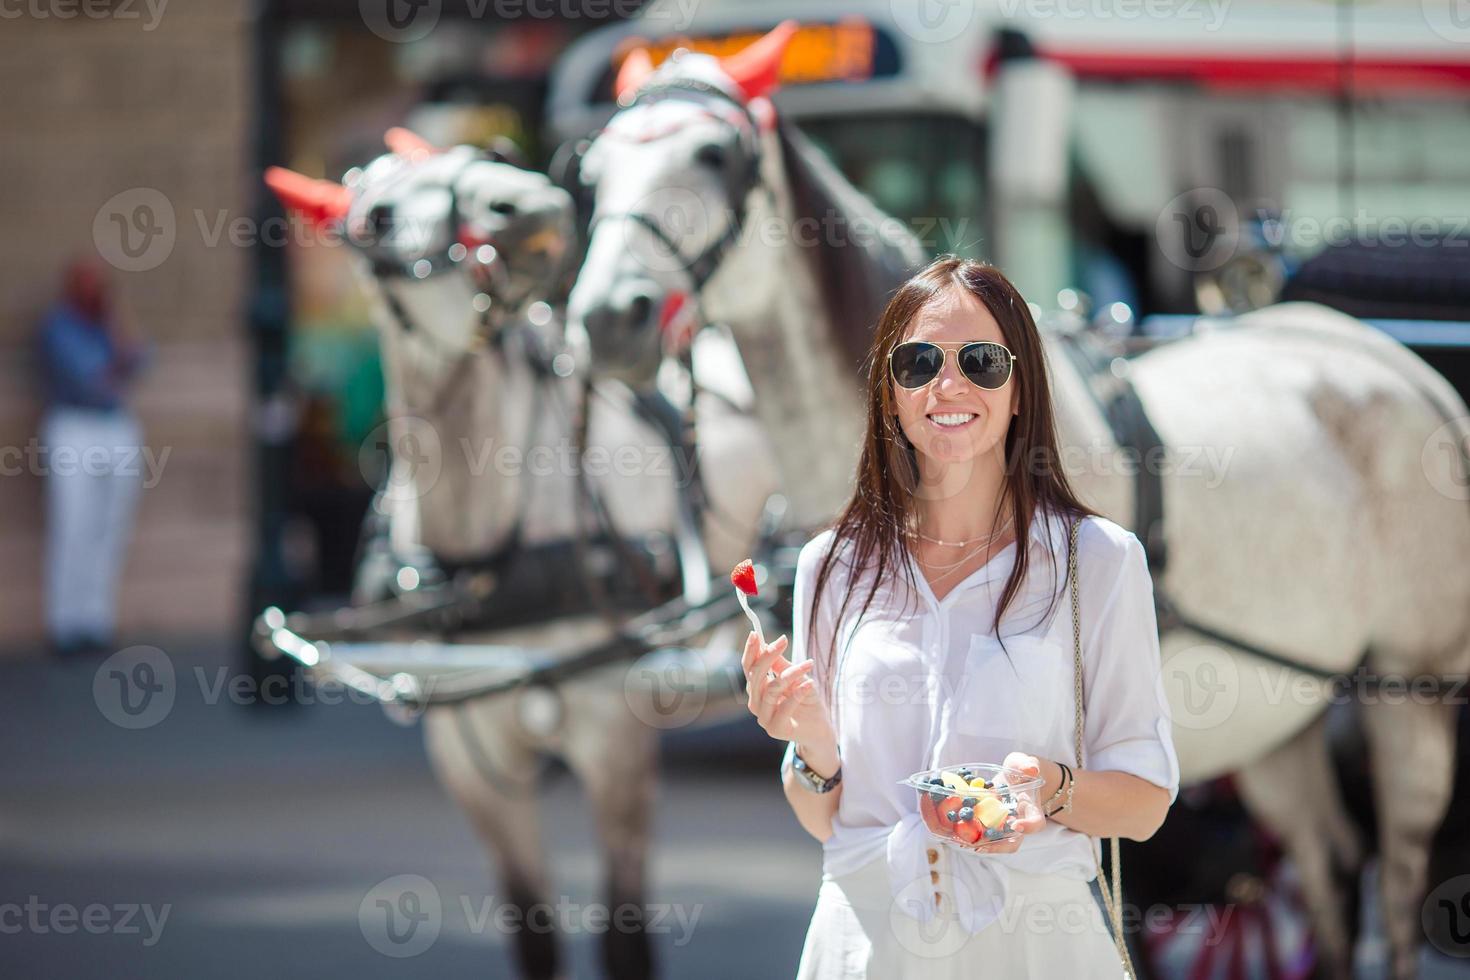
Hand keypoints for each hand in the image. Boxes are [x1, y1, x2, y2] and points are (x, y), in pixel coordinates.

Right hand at [740, 631, 835, 762]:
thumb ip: (782, 665)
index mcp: (757, 690)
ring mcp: (764, 718)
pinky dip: (797, 694)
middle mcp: (756, 703)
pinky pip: (784, 708)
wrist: (820, 728)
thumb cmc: (807, 701)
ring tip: (808, 665)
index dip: (750, 651)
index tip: (756, 633)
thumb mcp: (797, 678)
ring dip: (790, 674)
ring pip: (771, 690)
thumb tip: (769, 644)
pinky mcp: (775, 729)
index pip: (748, 668)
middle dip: (767, 656)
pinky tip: (810, 683)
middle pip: (755, 676)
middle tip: (783, 640)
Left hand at [952, 752, 1048, 854]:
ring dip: (980, 844)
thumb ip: (1027, 764)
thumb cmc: (1020, 769)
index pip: (1036, 822)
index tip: (1015, 825)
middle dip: (997, 846)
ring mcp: (1002, 825)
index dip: (1028, 826)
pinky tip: (955, 832)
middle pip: (1013, 842)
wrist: (1013, 776)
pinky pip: (981, 833)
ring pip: (995, 842)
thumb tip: (1031, 769)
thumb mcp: (1023, 763)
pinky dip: (969, 834)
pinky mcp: (989, 823)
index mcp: (1031, 809)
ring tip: (964, 842)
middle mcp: (1018, 822)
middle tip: (981, 845)